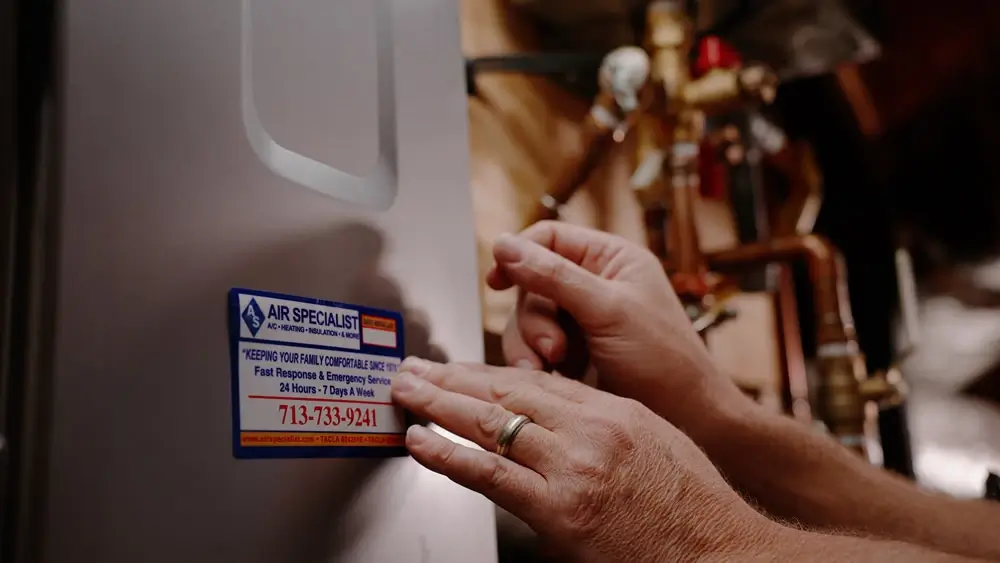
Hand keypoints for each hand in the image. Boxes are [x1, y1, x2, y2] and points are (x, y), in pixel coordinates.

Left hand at [391, 358, 775, 561]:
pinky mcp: (560, 509)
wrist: (721, 550)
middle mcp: (590, 429)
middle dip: (451, 377)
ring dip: (438, 406)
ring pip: (490, 423)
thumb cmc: (695, 505)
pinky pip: (490, 474)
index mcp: (613, 409)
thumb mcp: (654, 441)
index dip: (485, 370)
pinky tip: (420, 443)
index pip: (534, 380)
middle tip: (414, 367)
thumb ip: (604, 422)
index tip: (456, 366)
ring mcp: (572, 467)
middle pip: (505, 390)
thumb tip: (559, 411)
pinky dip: (448, 455)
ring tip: (405, 393)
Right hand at [489, 221, 749, 438]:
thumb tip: (505, 245)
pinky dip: (535, 364)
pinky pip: (535, 349)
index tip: (497, 281)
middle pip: (531, 284)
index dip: (518, 255)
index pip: (548, 238)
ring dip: (530, 345)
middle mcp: (594, 285)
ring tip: (548, 369)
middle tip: (552, 349)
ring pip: (529, 320)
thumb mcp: (608, 310)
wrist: (687, 420)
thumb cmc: (665, 361)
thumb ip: (553, 276)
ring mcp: (582, 321)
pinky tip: (550, 378)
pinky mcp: (574, 354)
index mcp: (610, 259)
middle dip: (534, 319)